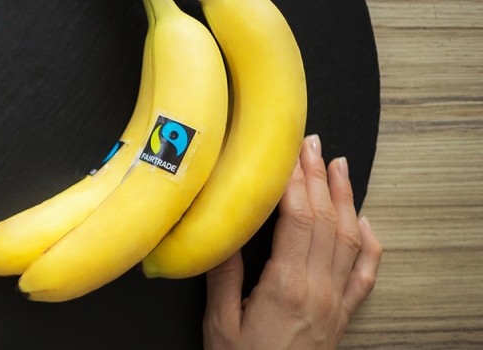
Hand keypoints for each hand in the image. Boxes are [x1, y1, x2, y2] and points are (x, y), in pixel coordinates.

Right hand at [204, 135, 382, 349]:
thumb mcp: (219, 324)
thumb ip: (223, 277)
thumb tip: (222, 233)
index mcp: (285, 287)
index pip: (297, 220)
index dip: (294, 182)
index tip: (286, 154)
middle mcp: (318, 289)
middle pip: (324, 220)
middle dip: (318, 176)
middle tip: (310, 144)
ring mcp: (336, 301)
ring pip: (347, 237)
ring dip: (344, 197)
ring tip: (338, 165)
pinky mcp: (343, 314)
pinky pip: (365, 271)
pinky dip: (368, 241)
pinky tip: (362, 219)